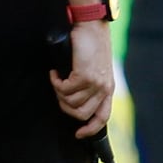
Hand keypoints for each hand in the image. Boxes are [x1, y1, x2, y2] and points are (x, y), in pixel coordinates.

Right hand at [49, 21, 114, 137]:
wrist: (91, 28)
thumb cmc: (90, 45)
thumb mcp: (95, 68)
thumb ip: (89, 83)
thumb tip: (73, 96)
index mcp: (108, 89)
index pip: (102, 117)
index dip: (89, 129)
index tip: (78, 134)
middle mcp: (103, 89)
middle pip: (81, 113)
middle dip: (64, 106)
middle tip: (58, 92)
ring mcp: (94, 84)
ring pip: (70, 102)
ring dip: (58, 92)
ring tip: (56, 79)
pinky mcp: (83, 76)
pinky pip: (64, 89)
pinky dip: (55, 82)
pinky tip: (54, 73)